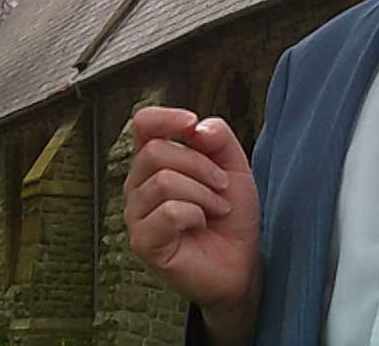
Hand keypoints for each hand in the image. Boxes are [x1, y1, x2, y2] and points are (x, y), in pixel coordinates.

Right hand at [123, 107, 261, 330]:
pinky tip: (200, 225)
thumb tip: (196, 127)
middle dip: (200, 166)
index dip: (165, 117)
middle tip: (221, 187)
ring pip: (163, 181)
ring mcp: (136, 215)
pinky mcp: (143, 242)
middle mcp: (138, 185)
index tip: (192, 124)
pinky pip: (168, 211)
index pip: (142, 124)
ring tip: (216, 209)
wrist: (242, 262)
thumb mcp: (234, 167)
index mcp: (154, 162)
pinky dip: (194, 214)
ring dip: (202, 194)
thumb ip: (219, 138)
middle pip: (155, 151)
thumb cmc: (230, 215)